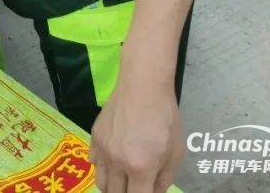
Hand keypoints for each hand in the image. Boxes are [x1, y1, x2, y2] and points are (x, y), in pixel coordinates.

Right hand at [90, 74, 183, 192]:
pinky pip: (93, 162)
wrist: (142, 88)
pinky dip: (103, 167)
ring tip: (123, 180)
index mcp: (140, 168)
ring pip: (101, 183)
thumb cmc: (166, 119)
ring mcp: (102, 149)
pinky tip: (113, 160)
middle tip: (137, 186)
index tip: (147, 192)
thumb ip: (164, 180)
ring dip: (113, 187)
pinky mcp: (94, 137)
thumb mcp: (175, 153)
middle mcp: (117, 162)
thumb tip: (153, 192)